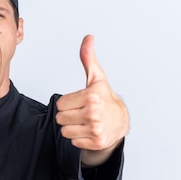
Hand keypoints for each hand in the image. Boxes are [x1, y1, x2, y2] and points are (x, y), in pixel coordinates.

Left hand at [55, 35, 128, 165]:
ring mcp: (96, 129)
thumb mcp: (96, 78)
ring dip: (72, 128)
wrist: (120, 121)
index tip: (79, 102)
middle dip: (68, 116)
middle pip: (60, 118)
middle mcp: (94, 113)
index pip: (60, 104)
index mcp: (91, 96)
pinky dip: (79, 138)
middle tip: (81, 113)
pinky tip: (88, 131)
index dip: (67, 103)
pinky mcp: (97, 142)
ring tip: (84, 122)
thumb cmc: (104, 98)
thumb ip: (88, 59)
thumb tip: (88, 37)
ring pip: (65, 131)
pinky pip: (73, 141)